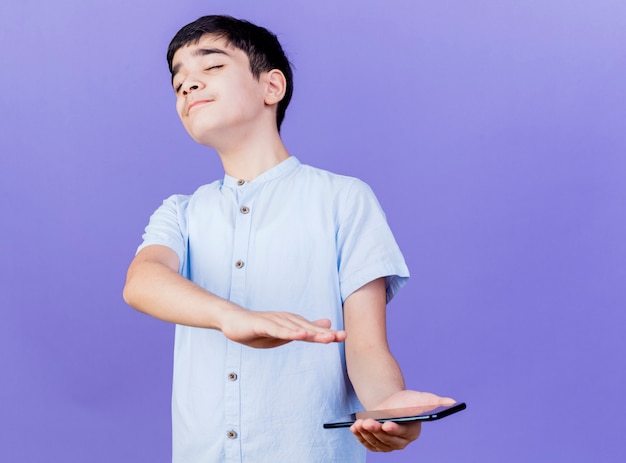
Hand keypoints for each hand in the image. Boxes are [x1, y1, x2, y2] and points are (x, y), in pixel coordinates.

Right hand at [219, 308, 346, 347]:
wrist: (232, 321)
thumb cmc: (258, 330)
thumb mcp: (283, 334)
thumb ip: (303, 332)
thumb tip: (326, 328)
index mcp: (291, 324)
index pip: (312, 332)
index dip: (327, 334)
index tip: (344, 337)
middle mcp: (286, 320)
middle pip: (308, 328)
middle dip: (325, 334)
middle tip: (342, 336)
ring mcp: (274, 321)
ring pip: (295, 328)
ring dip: (311, 333)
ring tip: (327, 338)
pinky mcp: (262, 324)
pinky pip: (278, 329)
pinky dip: (290, 332)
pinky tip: (300, 335)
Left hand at [350, 390, 454, 451]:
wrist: (390, 404)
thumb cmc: (406, 402)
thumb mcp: (421, 399)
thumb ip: (436, 401)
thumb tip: (453, 402)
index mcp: (412, 433)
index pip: (403, 434)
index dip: (394, 430)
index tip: (386, 423)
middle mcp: (400, 443)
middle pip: (387, 440)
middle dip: (376, 431)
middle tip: (367, 421)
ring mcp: (387, 445)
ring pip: (375, 442)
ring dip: (366, 433)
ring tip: (359, 423)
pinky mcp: (375, 444)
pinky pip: (367, 443)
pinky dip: (359, 436)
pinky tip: (354, 427)